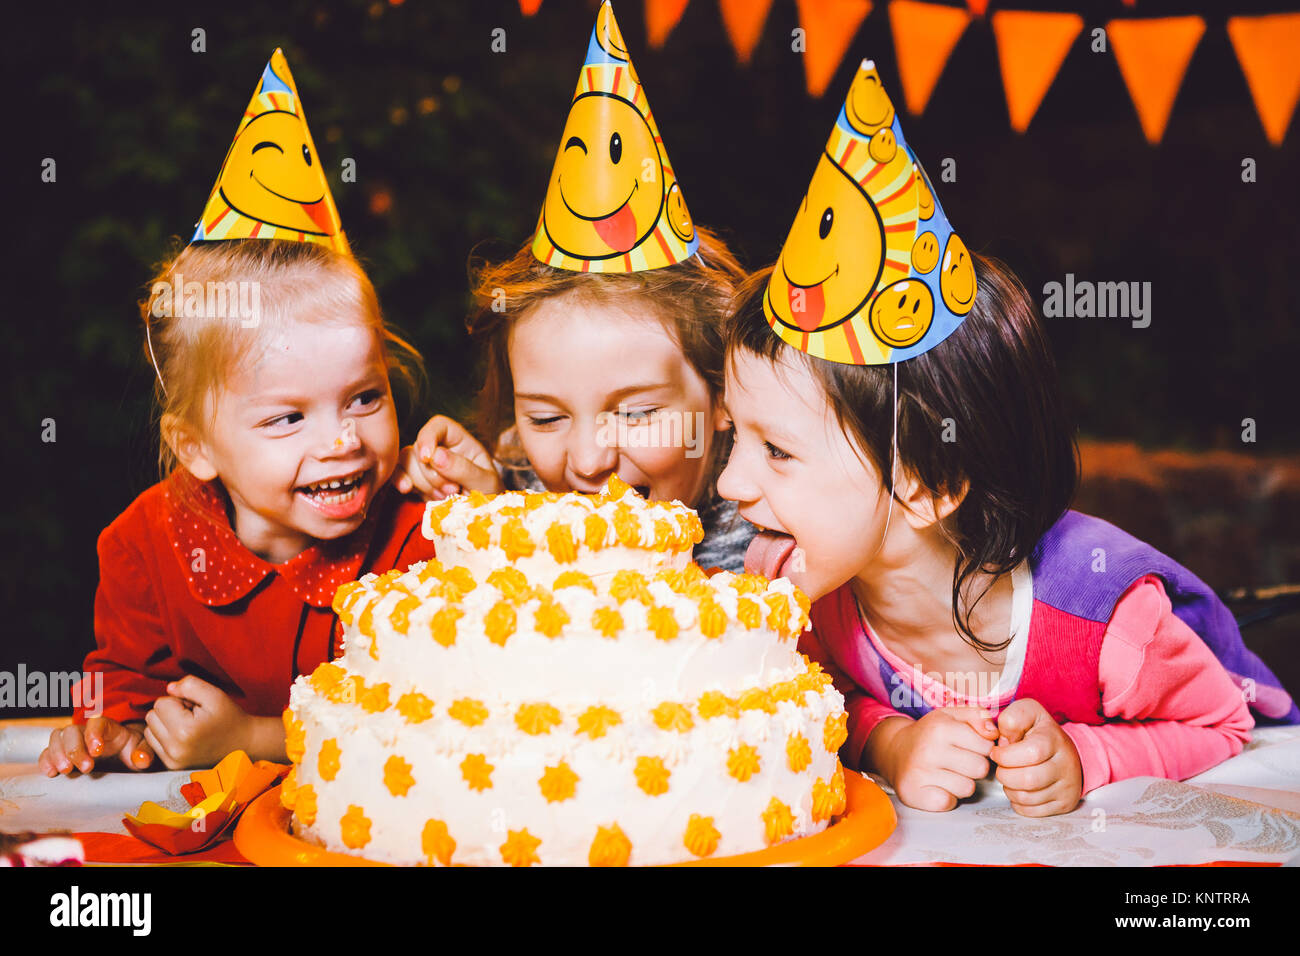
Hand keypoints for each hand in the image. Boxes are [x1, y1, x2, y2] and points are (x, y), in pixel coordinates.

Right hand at [38, 717, 154, 775]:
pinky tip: (50, 772)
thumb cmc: (136, 750)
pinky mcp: (64, 755)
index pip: (97, 722)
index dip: (94, 734)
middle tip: (85, 768)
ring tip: (65, 771)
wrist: (127, 757)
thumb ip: (145, 752)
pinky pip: (48, 753)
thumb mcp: (145, 750)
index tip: (97, 751)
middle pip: (73, 730)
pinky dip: (46, 761)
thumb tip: (140, 759)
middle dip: (75, 749)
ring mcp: (74, 742)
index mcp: (110, 727)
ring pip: (57, 738)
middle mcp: (88, 732)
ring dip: (58, 754)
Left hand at [142, 676, 252, 769]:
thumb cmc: (229, 718)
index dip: (178, 700)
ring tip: (188, 726)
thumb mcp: (215, 694)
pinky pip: (154, 743)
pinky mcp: (171, 765)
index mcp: (185, 731)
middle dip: (169, 711)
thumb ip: (190, 685)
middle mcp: (175, 749)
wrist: (243, 745)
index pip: (160, 703)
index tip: (195, 707)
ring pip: (149, 730)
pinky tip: (184, 736)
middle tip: (192, 716)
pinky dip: (165, 737)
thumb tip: (168, 688)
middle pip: (151, 716)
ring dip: (165, 724)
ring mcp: (172, 760)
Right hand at [393, 415, 501, 499]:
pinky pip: (399, 474)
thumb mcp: (486, 482)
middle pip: (419, 447)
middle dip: (432, 473)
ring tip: (444, 498)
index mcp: (461, 442)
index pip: (439, 425)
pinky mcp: (417, 481)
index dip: (428, 437)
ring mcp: (426, 465)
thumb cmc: (490, 496)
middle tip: (452, 491)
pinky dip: (401, 482)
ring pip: (407, 462)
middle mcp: (441, 449)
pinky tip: (406, 490)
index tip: (427, 458)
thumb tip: (436, 455)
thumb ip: (464, 469)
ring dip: (422, 483)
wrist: (483, 519)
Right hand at [874, 706, 998, 811]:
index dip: (981, 748)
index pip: (986, 747)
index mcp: (940, 727)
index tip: (968, 747)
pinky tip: (937, 785)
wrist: (893, 750)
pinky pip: (949, 802)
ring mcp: (920, 773)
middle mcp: (928, 749)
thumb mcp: (951, 716)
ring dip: (961, 783)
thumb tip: (993, 733)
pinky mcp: (914, 793)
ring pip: (967, 788)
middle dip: (973, 767)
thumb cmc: (928, 734)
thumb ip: (978, 716)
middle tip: (957, 761)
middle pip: (980, 769)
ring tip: (946, 773)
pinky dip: (946, 797)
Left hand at [989, 698, 1083, 816]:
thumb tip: (1002, 741)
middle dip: (1004, 774)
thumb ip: (1012, 719)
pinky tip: (1018, 787)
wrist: (1065, 750)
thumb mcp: (1027, 712)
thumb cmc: (1038, 731)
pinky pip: (1030, 811)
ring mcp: (1067, 787)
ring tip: (1010, 775)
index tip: (997, 752)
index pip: (1031, 753)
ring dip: (1008, 788)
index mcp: (1054, 739)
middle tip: (1002, 766)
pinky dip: (1016, 801)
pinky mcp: (1064, 804)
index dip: (1005, 755)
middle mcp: (1066, 765)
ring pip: (1026, 798)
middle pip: (1027, 780)